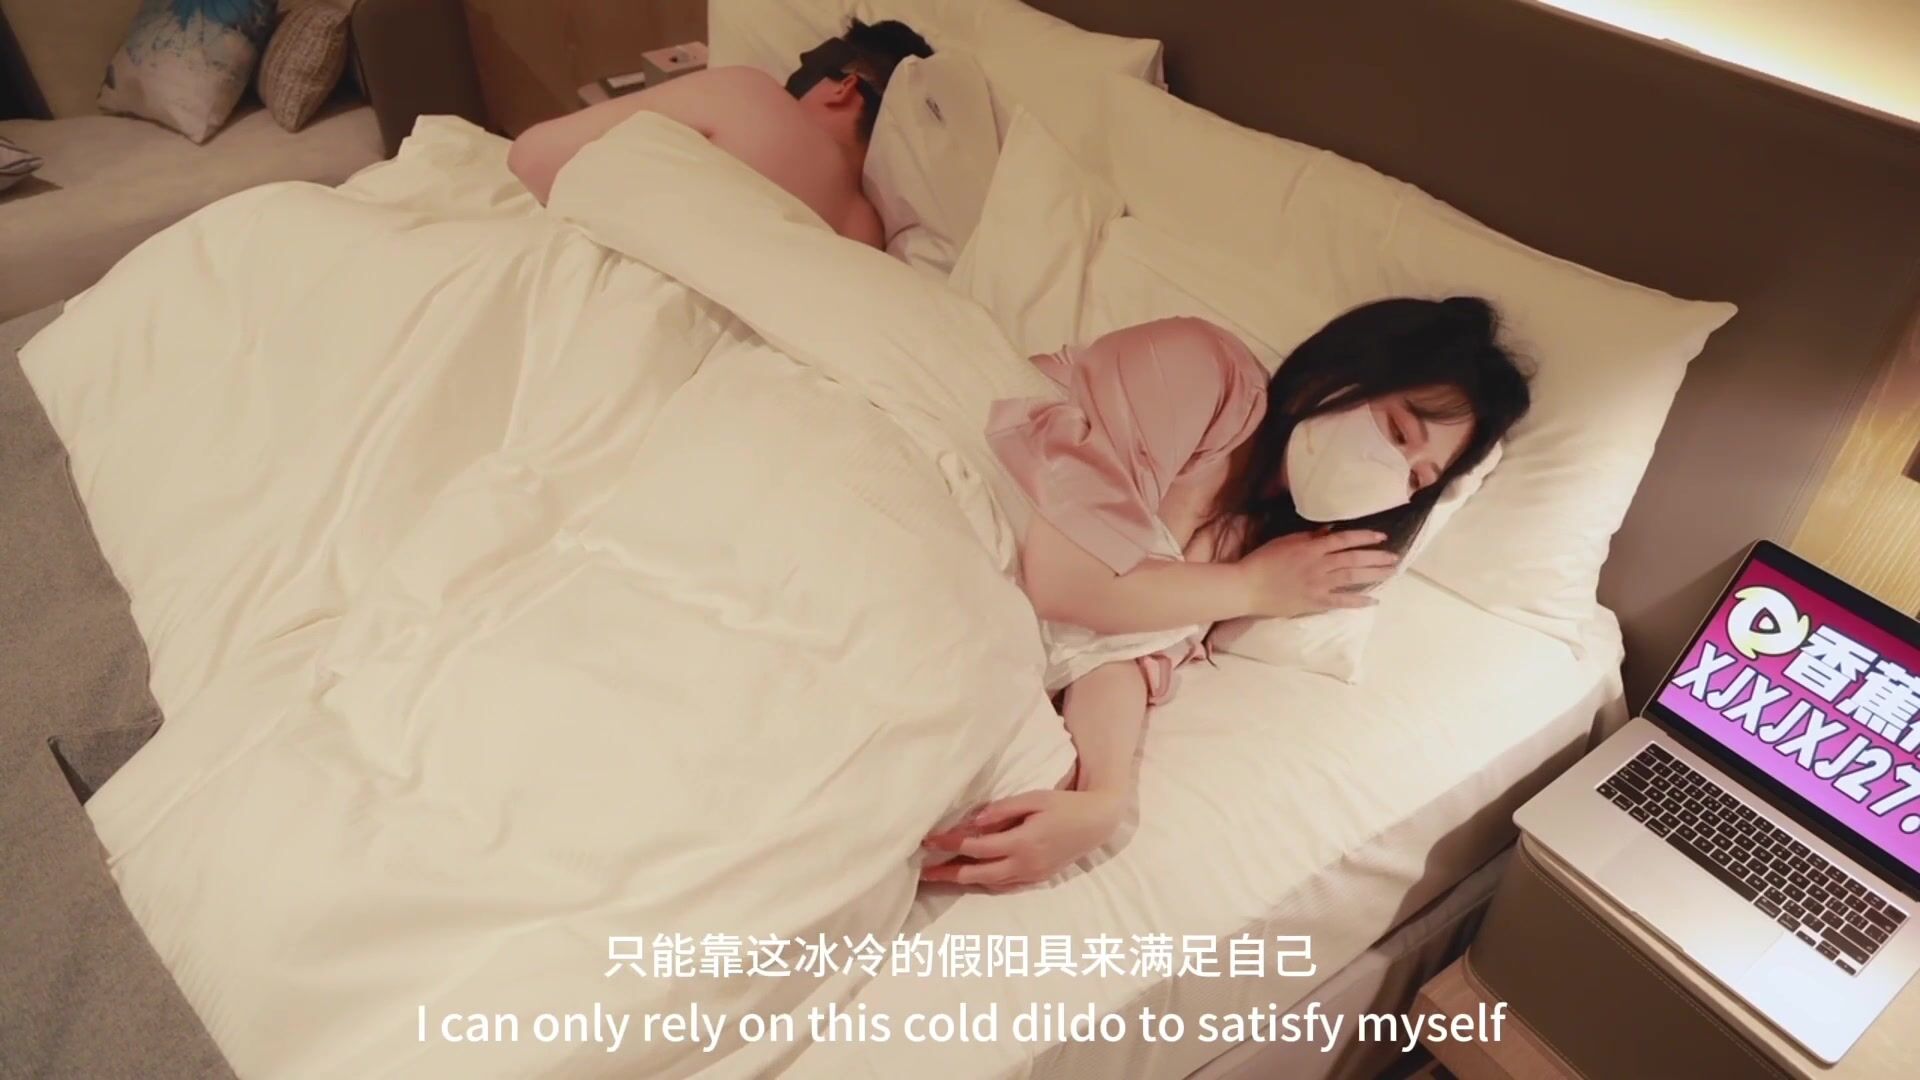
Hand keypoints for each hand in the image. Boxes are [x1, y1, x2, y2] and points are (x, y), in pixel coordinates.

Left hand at [919, 788, 1125, 889]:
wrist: (1096, 823)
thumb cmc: (1064, 805)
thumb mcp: (1034, 798)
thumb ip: (1003, 809)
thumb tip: (974, 821)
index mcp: (1022, 843)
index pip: (977, 846)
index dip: (951, 844)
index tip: (929, 841)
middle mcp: (1025, 864)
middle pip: (978, 873)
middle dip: (949, 873)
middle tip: (923, 872)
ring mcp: (1032, 875)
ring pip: (990, 883)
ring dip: (964, 880)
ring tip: (941, 877)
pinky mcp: (1038, 878)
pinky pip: (1005, 885)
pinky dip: (986, 883)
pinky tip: (972, 879)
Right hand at [1236, 529, 1396, 617]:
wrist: (1248, 587)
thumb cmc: (1263, 561)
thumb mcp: (1285, 542)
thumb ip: (1309, 537)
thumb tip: (1329, 531)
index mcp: (1312, 548)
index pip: (1344, 540)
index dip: (1364, 537)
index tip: (1381, 536)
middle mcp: (1320, 565)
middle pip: (1355, 559)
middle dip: (1377, 557)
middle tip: (1396, 557)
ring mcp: (1319, 584)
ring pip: (1353, 577)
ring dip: (1375, 574)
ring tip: (1391, 572)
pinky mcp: (1315, 602)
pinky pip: (1341, 601)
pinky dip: (1358, 601)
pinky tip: (1374, 600)